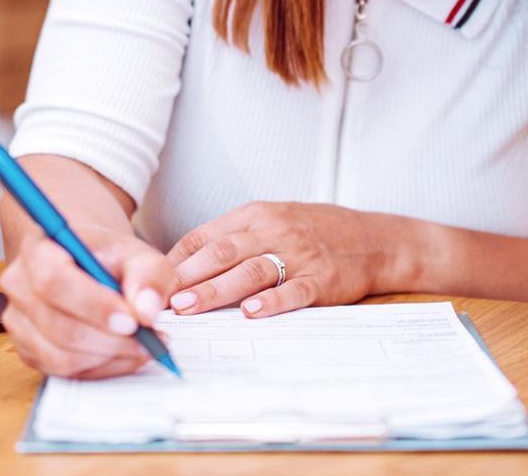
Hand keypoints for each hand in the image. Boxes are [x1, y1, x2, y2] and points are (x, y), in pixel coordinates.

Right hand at [0, 224, 174, 378]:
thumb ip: (148, 274)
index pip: (54, 280)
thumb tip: (146, 310)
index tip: (131, 320)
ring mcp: (19, 321)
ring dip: (108, 358)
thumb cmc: (107, 257)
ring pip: (60, 357)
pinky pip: (62, 372)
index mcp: (40, 248)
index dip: (93, 305)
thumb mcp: (137, 253)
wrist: (88, 262)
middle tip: (148, 340)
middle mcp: (19, 285)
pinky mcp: (28, 349)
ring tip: (142, 346)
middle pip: (57, 326)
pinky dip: (100, 368)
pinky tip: (122, 353)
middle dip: (109, 340)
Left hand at [166, 202, 400, 318]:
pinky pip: (293, 291)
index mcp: (256, 215)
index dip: (176, 260)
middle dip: (188, 277)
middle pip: (222, 253)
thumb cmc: (315, 232)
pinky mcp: (321, 280)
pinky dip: (272, 302)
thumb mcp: (273, 220)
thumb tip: (183, 263)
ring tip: (190, 307)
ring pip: (250, 271)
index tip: (152, 281)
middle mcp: (274, 231)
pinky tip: (252, 313)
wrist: (375, 240)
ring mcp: (298, 255)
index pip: (205, 235)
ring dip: (216, 291)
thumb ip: (233, 238)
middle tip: (161, 297)